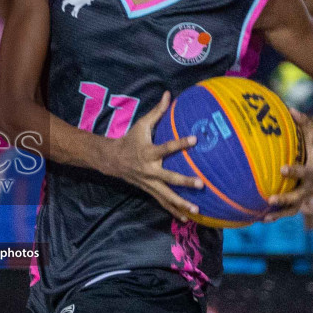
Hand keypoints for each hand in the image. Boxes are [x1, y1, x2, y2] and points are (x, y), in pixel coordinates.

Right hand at [99, 91, 203, 222]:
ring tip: (197, 210)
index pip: (166, 147)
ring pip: (167, 196)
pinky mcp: (150, 191)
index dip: (180, 143)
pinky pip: (163, 202)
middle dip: (184, 182)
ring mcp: (149, 183)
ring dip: (181, 204)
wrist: (111, 160)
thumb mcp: (141, 124)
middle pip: (169, 178)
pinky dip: (174, 211)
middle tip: (200, 184)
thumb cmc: (130, 140)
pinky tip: (188, 219)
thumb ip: (157, 112)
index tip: (195, 139)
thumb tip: (168, 93)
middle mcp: (149, 170)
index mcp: (148, 152)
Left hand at [264, 109, 312, 218]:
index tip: (282, 169)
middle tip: (270, 198)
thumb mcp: (312, 128)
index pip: (307, 171)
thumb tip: (291, 109)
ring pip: (296, 207)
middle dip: (286, 198)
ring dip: (281, 213)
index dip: (296, 171)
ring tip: (264, 218)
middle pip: (301, 194)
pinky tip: (261, 218)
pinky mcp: (299, 198)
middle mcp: (312, 183)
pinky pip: (289, 209)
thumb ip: (303, 120)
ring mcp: (306, 192)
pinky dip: (277, 215)